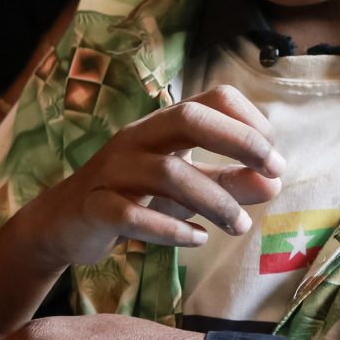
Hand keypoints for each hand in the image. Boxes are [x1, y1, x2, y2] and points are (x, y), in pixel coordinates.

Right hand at [18, 85, 283, 267]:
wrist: (64, 223)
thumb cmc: (133, 197)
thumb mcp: (187, 190)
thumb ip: (228, 183)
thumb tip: (275, 183)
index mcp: (162, 126)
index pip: (213, 99)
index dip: (250, 123)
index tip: (273, 161)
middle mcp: (137, 139)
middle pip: (189, 118)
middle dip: (239, 142)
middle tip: (274, 174)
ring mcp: (113, 171)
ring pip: (167, 173)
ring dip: (214, 201)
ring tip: (239, 227)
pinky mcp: (95, 207)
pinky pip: (132, 214)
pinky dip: (171, 229)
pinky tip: (196, 240)